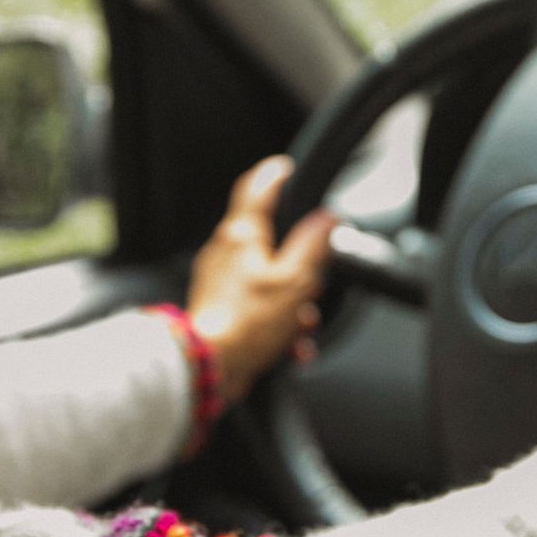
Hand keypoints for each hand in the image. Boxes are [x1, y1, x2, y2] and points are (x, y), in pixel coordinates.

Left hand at [186, 155, 337, 402]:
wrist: (209, 367)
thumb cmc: (246, 323)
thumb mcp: (294, 280)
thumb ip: (313, 246)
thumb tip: (328, 218)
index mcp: (241, 235)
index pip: (257, 188)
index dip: (275, 175)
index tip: (288, 169)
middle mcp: (225, 253)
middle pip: (269, 241)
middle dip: (299, 262)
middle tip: (315, 277)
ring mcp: (220, 282)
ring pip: (268, 279)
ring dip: (292, 301)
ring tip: (303, 324)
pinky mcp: (220, 310)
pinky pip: (257, 308)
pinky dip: (278, 324)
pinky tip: (291, 345)